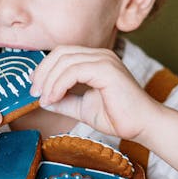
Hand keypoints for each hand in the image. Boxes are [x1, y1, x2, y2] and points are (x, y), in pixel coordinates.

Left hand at [31, 46, 154, 142]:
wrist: (142, 126)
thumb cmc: (117, 117)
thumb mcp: (82, 107)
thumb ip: (63, 101)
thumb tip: (42, 99)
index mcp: (95, 60)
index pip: (63, 54)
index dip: (45, 68)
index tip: (35, 89)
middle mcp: (100, 55)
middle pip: (60, 52)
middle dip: (43, 72)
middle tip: (35, 92)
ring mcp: (104, 59)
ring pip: (65, 60)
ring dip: (49, 80)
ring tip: (44, 98)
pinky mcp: (107, 69)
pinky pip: (74, 70)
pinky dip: (59, 84)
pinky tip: (54, 98)